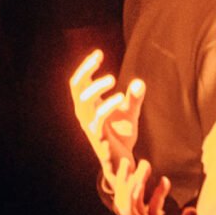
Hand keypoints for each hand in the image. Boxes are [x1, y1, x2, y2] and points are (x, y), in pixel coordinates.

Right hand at [68, 51, 145, 187]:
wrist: (122, 161)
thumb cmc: (121, 135)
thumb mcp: (130, 113)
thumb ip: (133, 98)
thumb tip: (139, 82)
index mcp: (88, 105)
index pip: (80, 81)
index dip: (86, 66)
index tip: (98, 53)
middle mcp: (84, 112)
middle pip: (76, 86)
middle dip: (85, 70)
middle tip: (99, 58)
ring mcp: (89, 123)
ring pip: (83, 99)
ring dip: (96, 87)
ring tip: (112, 78)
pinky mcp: (97, 135)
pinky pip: (98, 116)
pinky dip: (107, 104)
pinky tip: (119, 96)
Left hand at [116, 159, 206, 214]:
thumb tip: (190, 208)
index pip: (127, 210)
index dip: (128, 190)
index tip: (134, 172)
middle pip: (126, 203)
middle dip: (127, 182)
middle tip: (131, 161)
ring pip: (138, 205)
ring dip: (140, 186)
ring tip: (146, 164)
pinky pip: (152, 210)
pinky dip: (156, 196)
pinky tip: (165, 182)